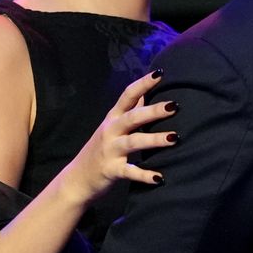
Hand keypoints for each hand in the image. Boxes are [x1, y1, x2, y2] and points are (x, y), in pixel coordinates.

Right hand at [60, 71, 178, 203]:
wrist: (77, 179)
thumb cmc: (100, 150)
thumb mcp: (111, 126)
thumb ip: (129, 111)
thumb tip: (145, 92)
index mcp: (112, 118)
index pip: (127, 96)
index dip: (143, 84)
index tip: (160, 73)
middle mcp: (110, 131)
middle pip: (132, 117)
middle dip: (153, 111)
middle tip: (174, 106)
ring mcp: (110, 151)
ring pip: (133, 142)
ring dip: (154, 140)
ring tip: (175, 138)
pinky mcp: (111, 170)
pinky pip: (129, 172)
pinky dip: (144, 175)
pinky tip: (159, 178)